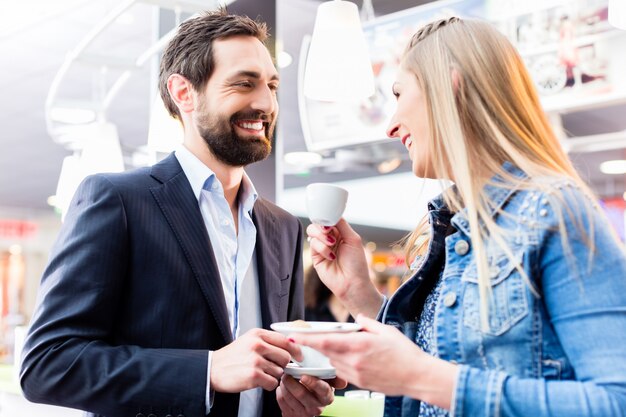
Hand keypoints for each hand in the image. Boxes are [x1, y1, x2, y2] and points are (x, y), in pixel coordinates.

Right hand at [211, 328, 301, 392]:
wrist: (212, 369)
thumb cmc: (232, 356)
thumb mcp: (248, 341)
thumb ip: (268, 341)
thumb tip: (291, 346)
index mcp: (257, 334)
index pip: (286, 340)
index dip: (296, 350)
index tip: (299, 356)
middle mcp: (257, 345)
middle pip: (286, 357)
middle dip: (283, 365)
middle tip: (273, 368)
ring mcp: (255, 360)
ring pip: (280, 372)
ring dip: (273, 376)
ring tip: (259, 373)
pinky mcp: (253, 375)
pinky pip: (272, 383)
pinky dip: (267, 385)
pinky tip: (258, 381)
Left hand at [276, 374, 346, 416]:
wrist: (308, 402)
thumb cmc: (317, 387)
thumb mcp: (328, 381)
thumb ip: (335, 377)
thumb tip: (343, 382)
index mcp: (327, 397)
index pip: (322, 390)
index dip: (312, 383)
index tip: (303, 376)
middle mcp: (317, 408)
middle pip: (301, 394)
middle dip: (291, 381)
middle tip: (287, 372)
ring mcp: (304, 413)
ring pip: (289, 397)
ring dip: (284, 385)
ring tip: (284, 377)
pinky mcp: (292, 416)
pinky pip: (281, 401)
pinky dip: (280, 391)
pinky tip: (283, 387)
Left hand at [291, 315, 435, 396]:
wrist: (418, 376)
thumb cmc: (405, 352)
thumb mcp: (386, 330)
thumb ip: (367, 323)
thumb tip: (357, 319)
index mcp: (358, 344)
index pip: (324, 341)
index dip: (306, 339)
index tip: (292, 336)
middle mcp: (354, 360)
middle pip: (327, 351)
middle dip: (323, 343)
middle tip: (322, 336)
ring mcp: (356, 374)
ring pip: (334, 361)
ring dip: (335, 353)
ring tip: (350, 347)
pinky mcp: (360, 383)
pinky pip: (343, 372)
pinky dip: (344, 363)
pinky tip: (357, 359)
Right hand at [307, 219, 382, 317]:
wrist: (352, 283)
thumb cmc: (357, 263)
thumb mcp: (353, 239)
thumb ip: (341, 224)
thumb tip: (331, 213)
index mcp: (340, 232)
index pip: (329, 218)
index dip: (327, 216)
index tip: (330, 220)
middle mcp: (330, 238)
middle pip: (318, 223)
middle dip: (322, 226)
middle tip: (328, 231)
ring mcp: (322, 247)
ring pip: (312, 232)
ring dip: (322, 237)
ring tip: (332, 245)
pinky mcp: (315, 256)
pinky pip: (312, 244)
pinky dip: (322, 248)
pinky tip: (331, 256)